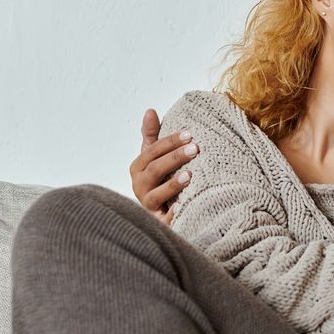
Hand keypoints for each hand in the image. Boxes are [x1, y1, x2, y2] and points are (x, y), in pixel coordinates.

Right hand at [129, 108, 199, 224]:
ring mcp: (147, 206)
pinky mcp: (157, 222)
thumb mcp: (153, 157)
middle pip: (154, 170)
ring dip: (172, 185)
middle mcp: (139, 187)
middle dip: (174, 158)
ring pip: (155, 195)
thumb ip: (152, 136)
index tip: (189, 134)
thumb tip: (150, 110)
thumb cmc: (157, 180)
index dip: (169, 142)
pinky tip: (184, 207)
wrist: (158, 212)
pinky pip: (163, 220)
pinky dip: (172, 214)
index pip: (152, 152)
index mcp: (138, 169)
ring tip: (189, 175)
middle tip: (195, 149)